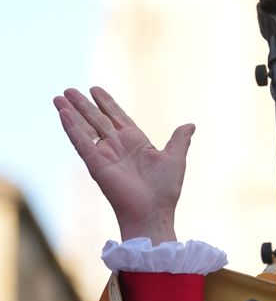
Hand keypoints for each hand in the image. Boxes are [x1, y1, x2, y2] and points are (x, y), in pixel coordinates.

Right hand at [54, 86, 194, 243]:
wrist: (153, 211)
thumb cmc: (165, 189)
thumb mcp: (175, 158)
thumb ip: (179, 140)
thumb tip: (190, 124)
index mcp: (135, 142)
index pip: (117, 117)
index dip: (106, 103)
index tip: (95, 89)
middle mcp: (117, 146)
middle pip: (97, 119)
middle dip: (83, 104)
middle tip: (68, 89)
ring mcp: (105, 154)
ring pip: (85, 127)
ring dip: (72, 112)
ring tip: (59, 96)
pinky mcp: (96, 163)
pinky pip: (81, 141)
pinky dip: (71, 127)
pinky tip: (63, 113)